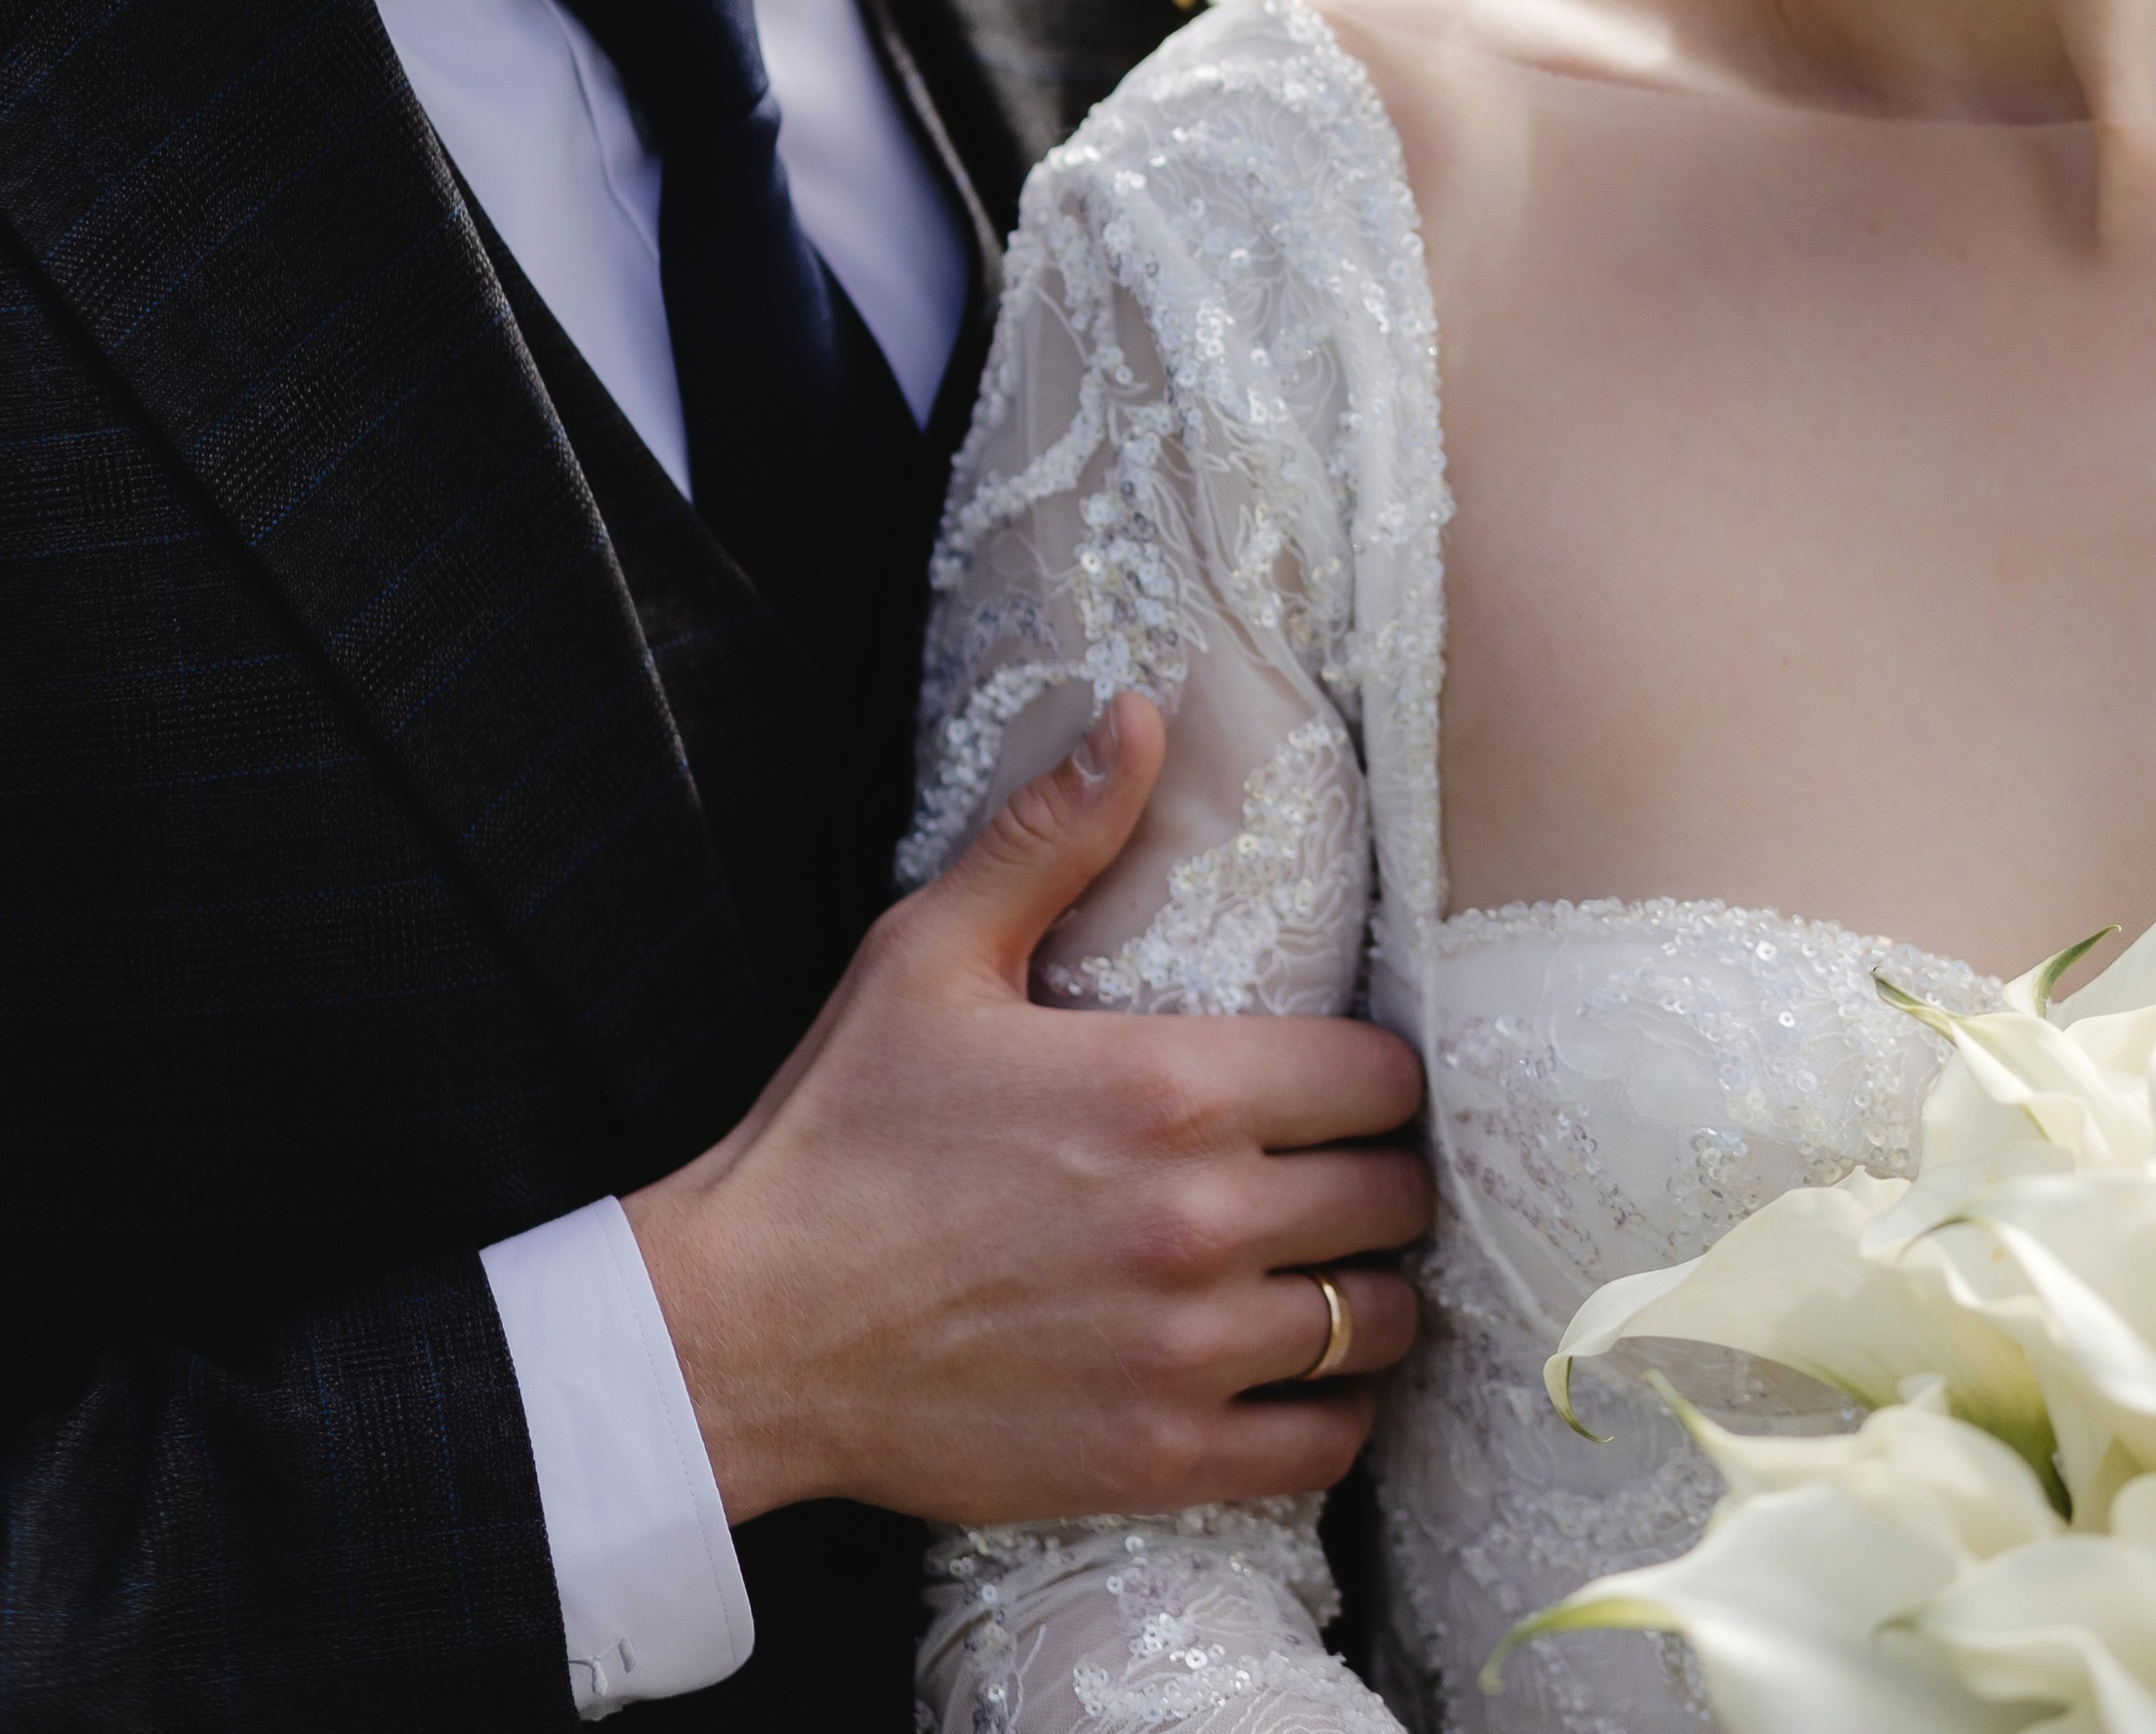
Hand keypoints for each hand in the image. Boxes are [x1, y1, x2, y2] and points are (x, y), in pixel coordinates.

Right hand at [624, 693, 1429, 1526]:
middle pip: (1394, 1197)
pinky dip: (1335, 1411)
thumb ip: (1053, 836)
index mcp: (1168, 1086)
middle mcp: (1200, 1218)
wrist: (744, 1329)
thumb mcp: (930, 953)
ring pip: (1378, 1322)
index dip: (1376, 1076)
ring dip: (1371, 1295)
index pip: (1379, 1078)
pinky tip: (1302, 1377)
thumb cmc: (838, 1132)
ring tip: (1332, 1274)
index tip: (1345, 1083)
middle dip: (1381, 1177)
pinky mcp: (1158, 1458)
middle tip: (1340, 1175)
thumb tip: (1138, 714)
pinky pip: (1325, 1445)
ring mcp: (1186, 1349)